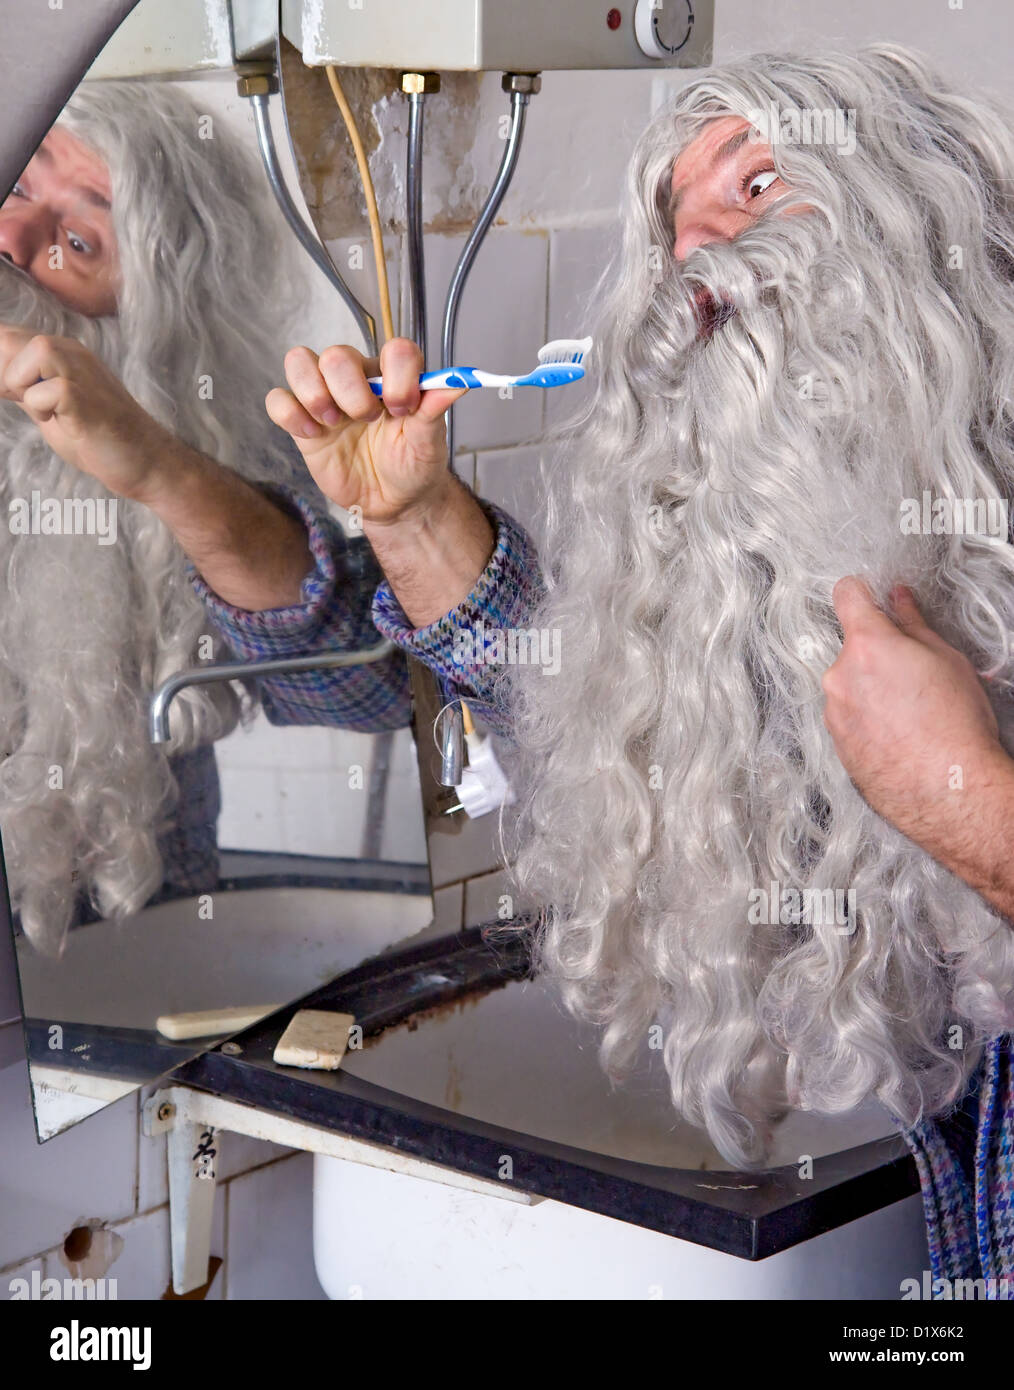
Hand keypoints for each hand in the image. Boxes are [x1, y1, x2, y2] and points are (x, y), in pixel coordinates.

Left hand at [0, 326, 170, 499]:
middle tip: (18, 402)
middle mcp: (70, 352)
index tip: (7, 395)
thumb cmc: (99, 440)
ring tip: (42, 410)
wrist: (146, 462)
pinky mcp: (86, 397)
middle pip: (6, 339)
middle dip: (1, 376)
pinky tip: (61, 420)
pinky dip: (41, 407)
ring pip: (30, 350)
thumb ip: (23, 388)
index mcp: (60, 353)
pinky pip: (47, 389)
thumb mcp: (49, 408)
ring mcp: (81, 371)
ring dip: (20, 384)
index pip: (5, 337)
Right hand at [265, 337, 466, 525]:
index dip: (398, 375)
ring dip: (315, 392)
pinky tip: (313, 435)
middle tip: (367, 420)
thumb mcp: (429, 443)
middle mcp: (357, 380)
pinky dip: (290, 414)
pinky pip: (278, 400)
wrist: (396, 503)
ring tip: (334, 422)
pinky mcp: (303, 423)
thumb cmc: (413, 466)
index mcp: (393, 377)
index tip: (403, 409)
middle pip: (336, 354)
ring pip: (299, 362)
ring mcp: (327, 398)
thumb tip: (458, 384)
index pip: (393, 349)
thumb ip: (435, 410)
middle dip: (351, 389)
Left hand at [822, 577, 1002, 851]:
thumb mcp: (945, 659)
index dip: (861, 592)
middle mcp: (839, 676)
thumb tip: (899, 600)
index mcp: (867, 645)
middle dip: (876, 654)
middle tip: (912, 673)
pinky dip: (867, 719)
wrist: (949, 789)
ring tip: (910, 711)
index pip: (846, 596)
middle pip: (851, 648)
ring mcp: (834, 712)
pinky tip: (899, 732)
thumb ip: (913, 623)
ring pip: (848, 685)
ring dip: (870, 690)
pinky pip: (848, 717)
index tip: (869, 596)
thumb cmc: (955, 726)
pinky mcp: (836, 743)